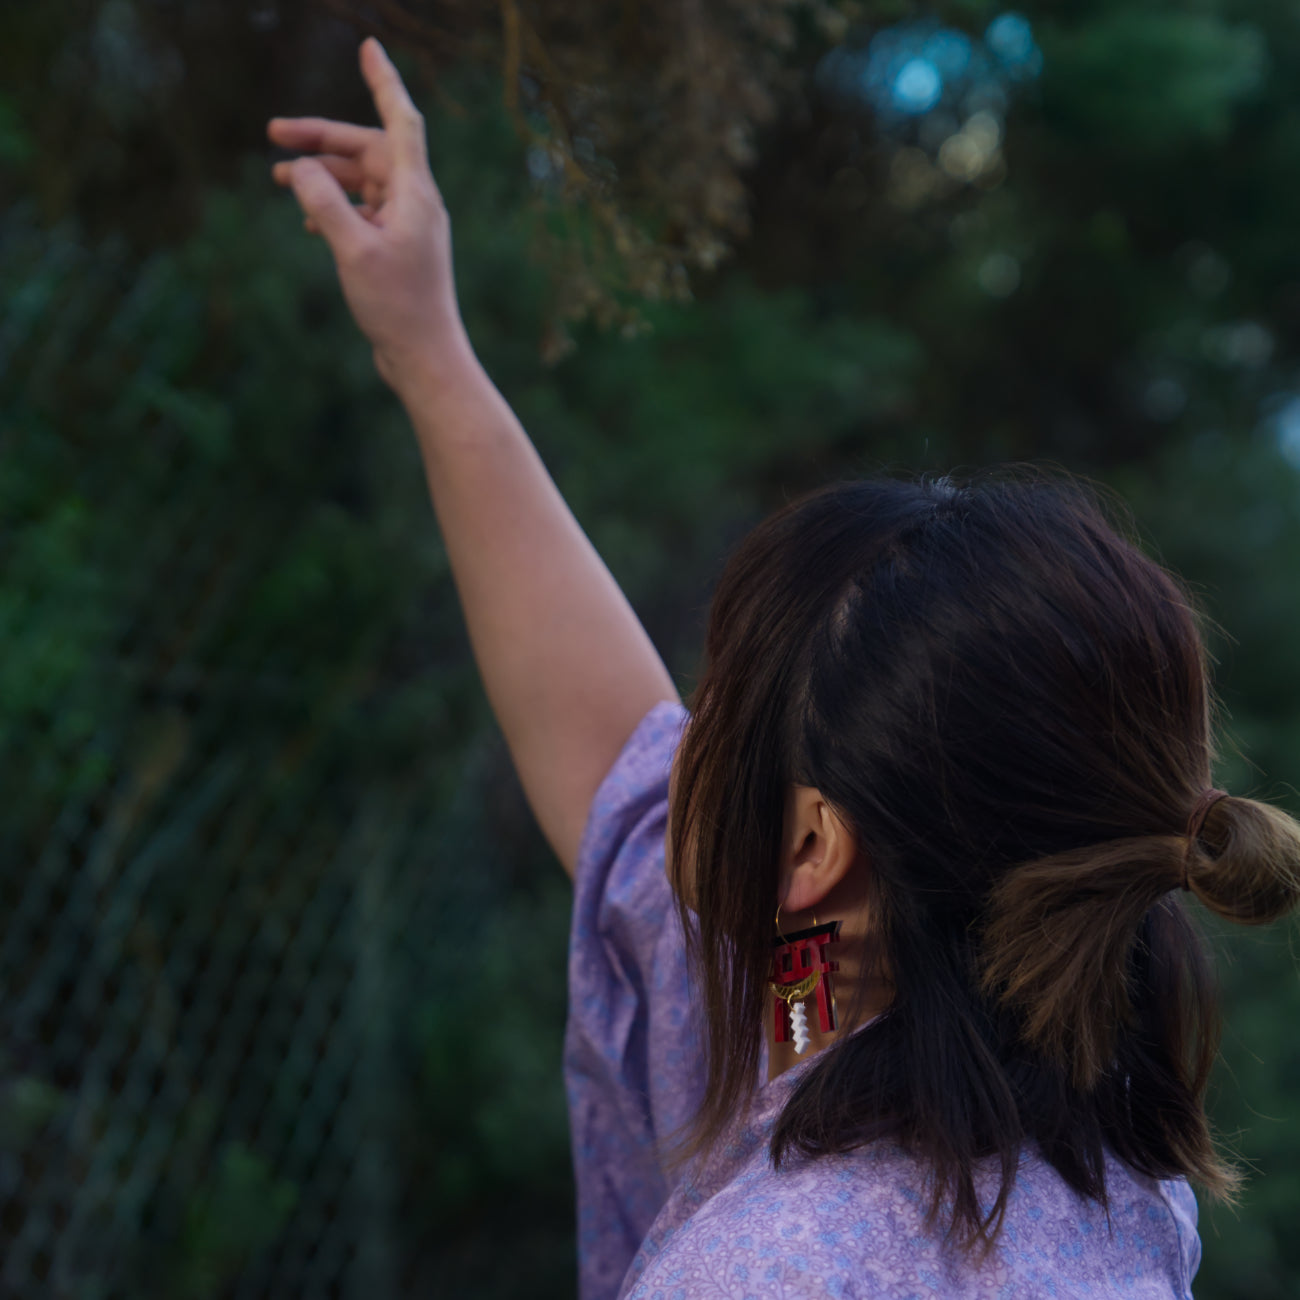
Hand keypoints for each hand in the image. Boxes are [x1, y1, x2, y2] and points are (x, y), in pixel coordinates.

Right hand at [268, 37, 470, 390]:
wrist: (425, 359)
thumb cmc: (397, 307)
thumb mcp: (353, 249)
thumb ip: (325, 202)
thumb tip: (300, 168)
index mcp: (416, 193)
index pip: (400, 121)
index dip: (383, 82)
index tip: (368, 47)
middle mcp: (417, 204)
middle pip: (368, 150)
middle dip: (322, 139)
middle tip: (272, 133)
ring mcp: (408, 228)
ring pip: (362, 183)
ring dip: (323, 175)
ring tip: (278, 179)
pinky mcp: (399, 252)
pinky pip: (364, 213)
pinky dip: (336, 208)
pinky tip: (309, 221)